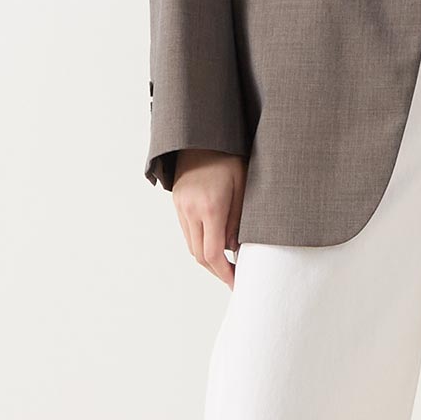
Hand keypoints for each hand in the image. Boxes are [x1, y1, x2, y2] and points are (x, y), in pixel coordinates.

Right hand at [173, 150, 245, 286]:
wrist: (203, 136)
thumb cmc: (231, 159)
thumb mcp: (244, 189)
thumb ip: (238, 222)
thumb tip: (234, 250)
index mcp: (210, 207)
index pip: (213, 254)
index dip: (225, 273)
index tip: (237, 283)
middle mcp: (190, 210)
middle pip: (199, 255)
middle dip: (217, 271)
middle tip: (234, 278)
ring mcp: (180, 206)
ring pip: (191, 245)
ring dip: (208, 259)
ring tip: (227, 264)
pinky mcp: (177, 202)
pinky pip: (187, 231)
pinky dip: (200, 243)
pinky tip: (215, 244)